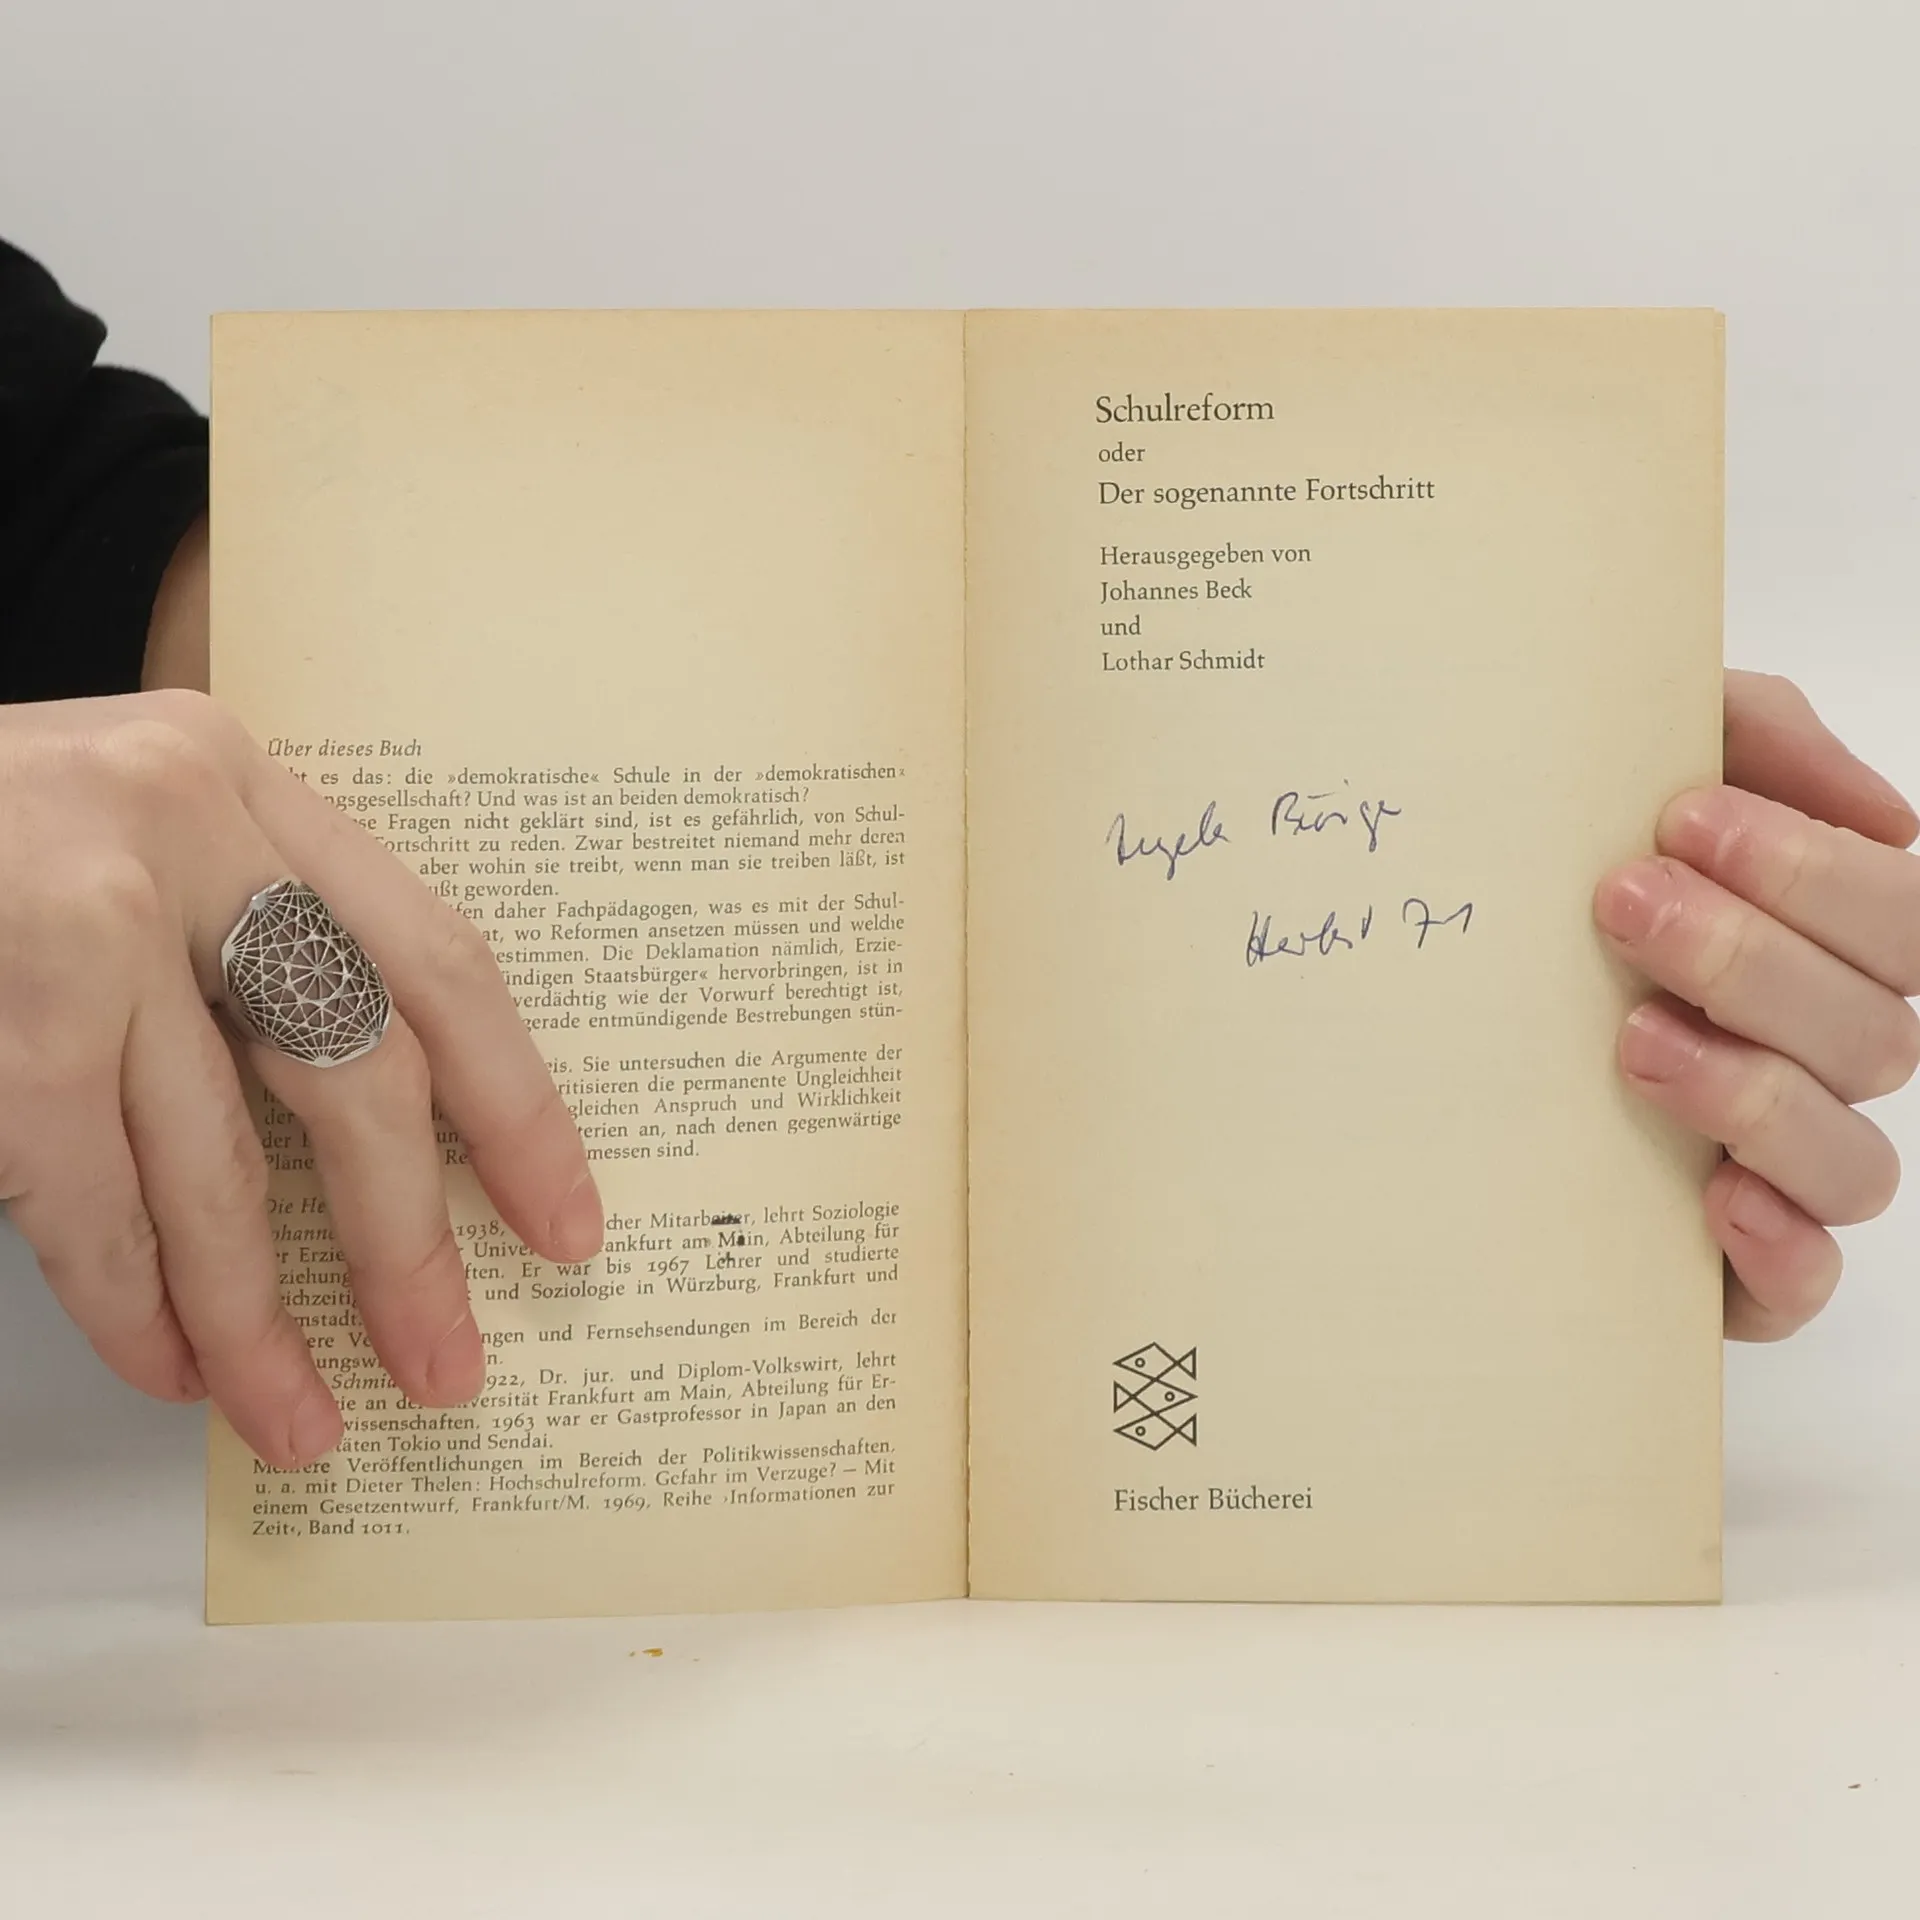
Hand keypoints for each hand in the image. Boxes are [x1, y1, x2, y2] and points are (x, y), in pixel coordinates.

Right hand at [0, 688, 603, 1466]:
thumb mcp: (126, 826)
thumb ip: (237, 923)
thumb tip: (350, 1130)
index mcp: (242, 782)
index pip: (435, 957)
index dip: (516, 1104)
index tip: (563, 1216)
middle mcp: (185, 832)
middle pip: (359, 1072)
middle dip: (409, 1244)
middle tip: (446, 1361)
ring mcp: (91, 925)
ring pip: (222, 1166)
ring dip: (260, 1319)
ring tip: (296, 1416)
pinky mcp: (10, 1022)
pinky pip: (94, 1206)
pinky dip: (133, 1305)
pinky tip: (168, 1363)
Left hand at [1594, 671, 1919, 1339]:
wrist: (1403, 1020)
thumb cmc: (1544, 873)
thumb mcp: (1629, 764)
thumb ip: (1751, 733)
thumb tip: (1887, 816)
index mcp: (1821, 952)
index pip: (1897, 921)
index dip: (1814, 872)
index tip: (1680, 816)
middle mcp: (1816, 1061)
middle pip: (1875, 1036)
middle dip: (1752, 961)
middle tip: (1620, 904)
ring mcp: (1776, 1167)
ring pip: (1853, 1162)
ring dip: (1753, 1093)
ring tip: (1631, 1038)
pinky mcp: (1722, 1263)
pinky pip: (1801, 1285)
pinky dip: (1781, 1248)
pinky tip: (1717, 1198)